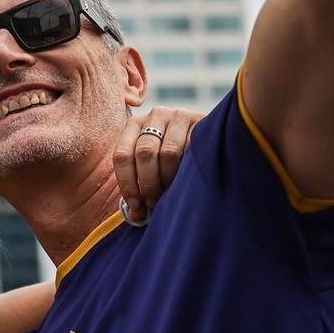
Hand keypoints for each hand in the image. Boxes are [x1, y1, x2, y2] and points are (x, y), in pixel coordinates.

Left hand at [113, 104, 203, 224]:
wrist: (211, 136)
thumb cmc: (172, 158)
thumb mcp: (151, 163)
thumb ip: (140, 183)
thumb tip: (135, 216)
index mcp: (134, 125)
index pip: (122, 155)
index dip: (127, 184)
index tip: (135, 207)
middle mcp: (154, 116)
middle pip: (144, 153)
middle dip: (148, 184)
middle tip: (154, 204)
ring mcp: (178, 116)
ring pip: (168, 152)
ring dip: (168, 179)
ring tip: (171, 193)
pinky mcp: (200, 121)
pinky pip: (191, 148)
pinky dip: (188, 169)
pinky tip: (188, 180)